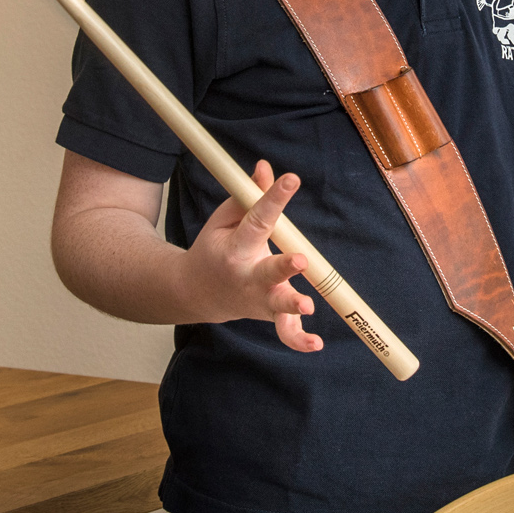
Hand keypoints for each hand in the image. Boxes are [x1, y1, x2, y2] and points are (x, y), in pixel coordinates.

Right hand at [180, 161, 320, 351]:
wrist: (196, 292)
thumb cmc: (217, 247)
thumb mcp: (226, 218)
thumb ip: (249, 196)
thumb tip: (266, 168)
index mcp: (235, 248)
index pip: (258, 219)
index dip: (273, 199)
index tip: (290, 180)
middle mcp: (247, 276)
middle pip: (267, 272)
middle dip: (283, 267)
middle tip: (299, 260)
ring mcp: (259, 300)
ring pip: (277, 306)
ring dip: (291, 305)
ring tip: (307, 306)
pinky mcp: (270, 314)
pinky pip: (285, 332)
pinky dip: (299, 340)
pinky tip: (317, 344)